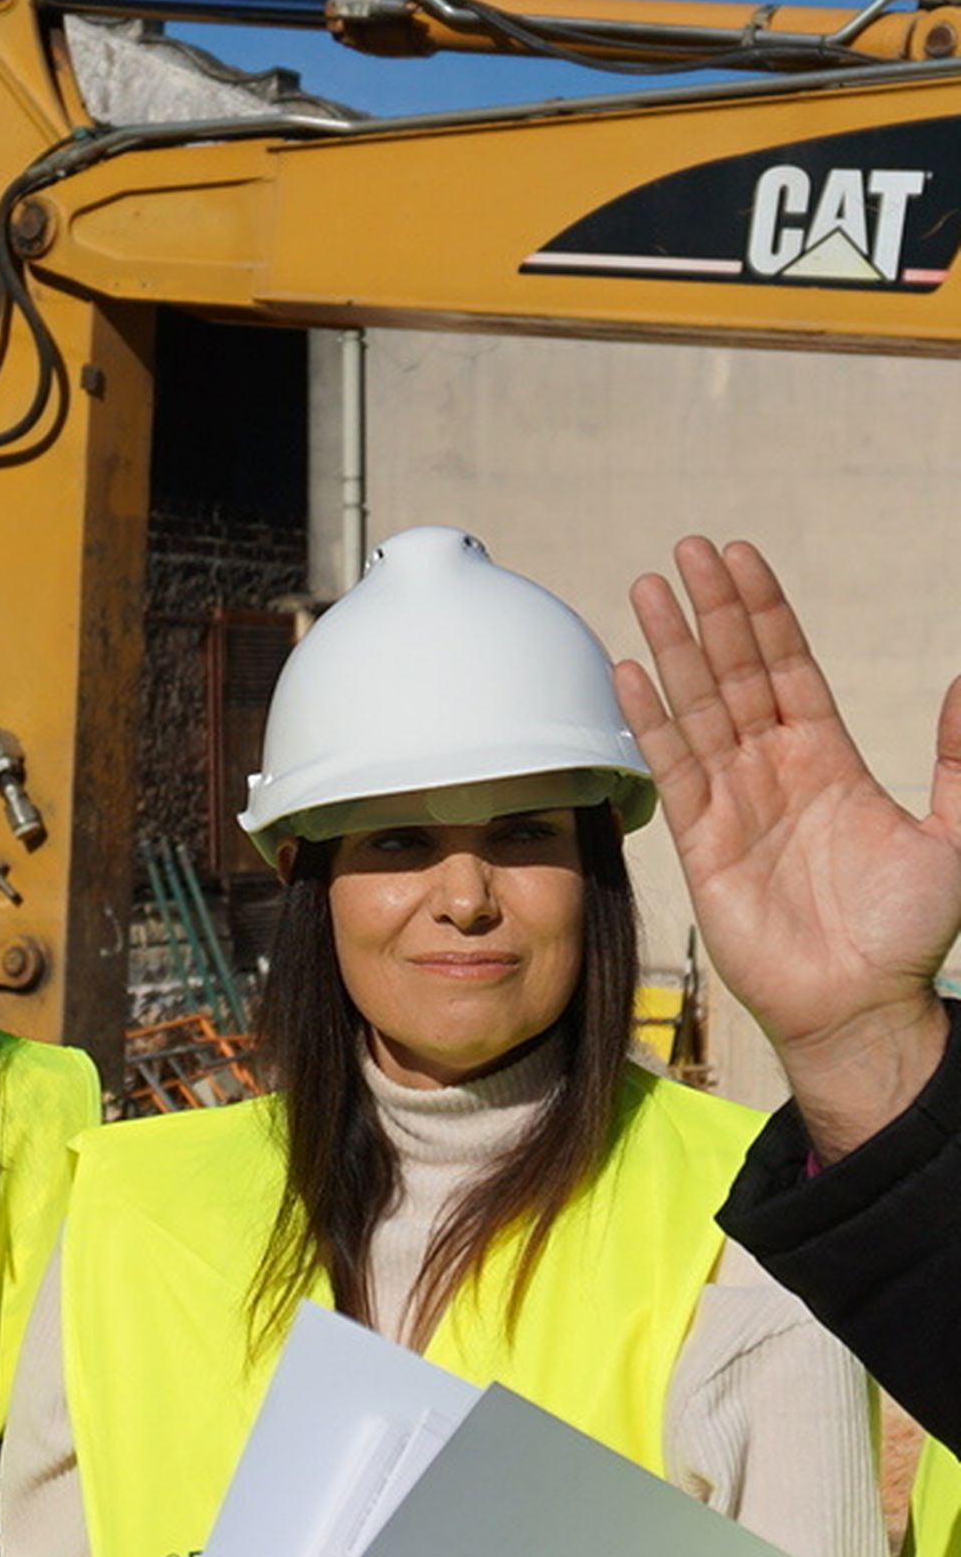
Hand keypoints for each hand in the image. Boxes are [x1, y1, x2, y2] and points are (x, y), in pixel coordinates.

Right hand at [617, 537, 960, 1158]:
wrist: (863, 1007)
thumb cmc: (911, 932)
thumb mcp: (953, 834)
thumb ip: (958, 759)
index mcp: (828, 758)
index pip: (788, 666)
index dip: (765, 611)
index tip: (741, 557)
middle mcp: (774, 771)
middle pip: (734, 672)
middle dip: (712, 610)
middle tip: (686, 549)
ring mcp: (733, 804)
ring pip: (696, 708)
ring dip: (671, 649)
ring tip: (646, 589)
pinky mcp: (701, 845)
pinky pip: (671, 770)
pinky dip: (649, 722)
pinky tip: (628, 674)